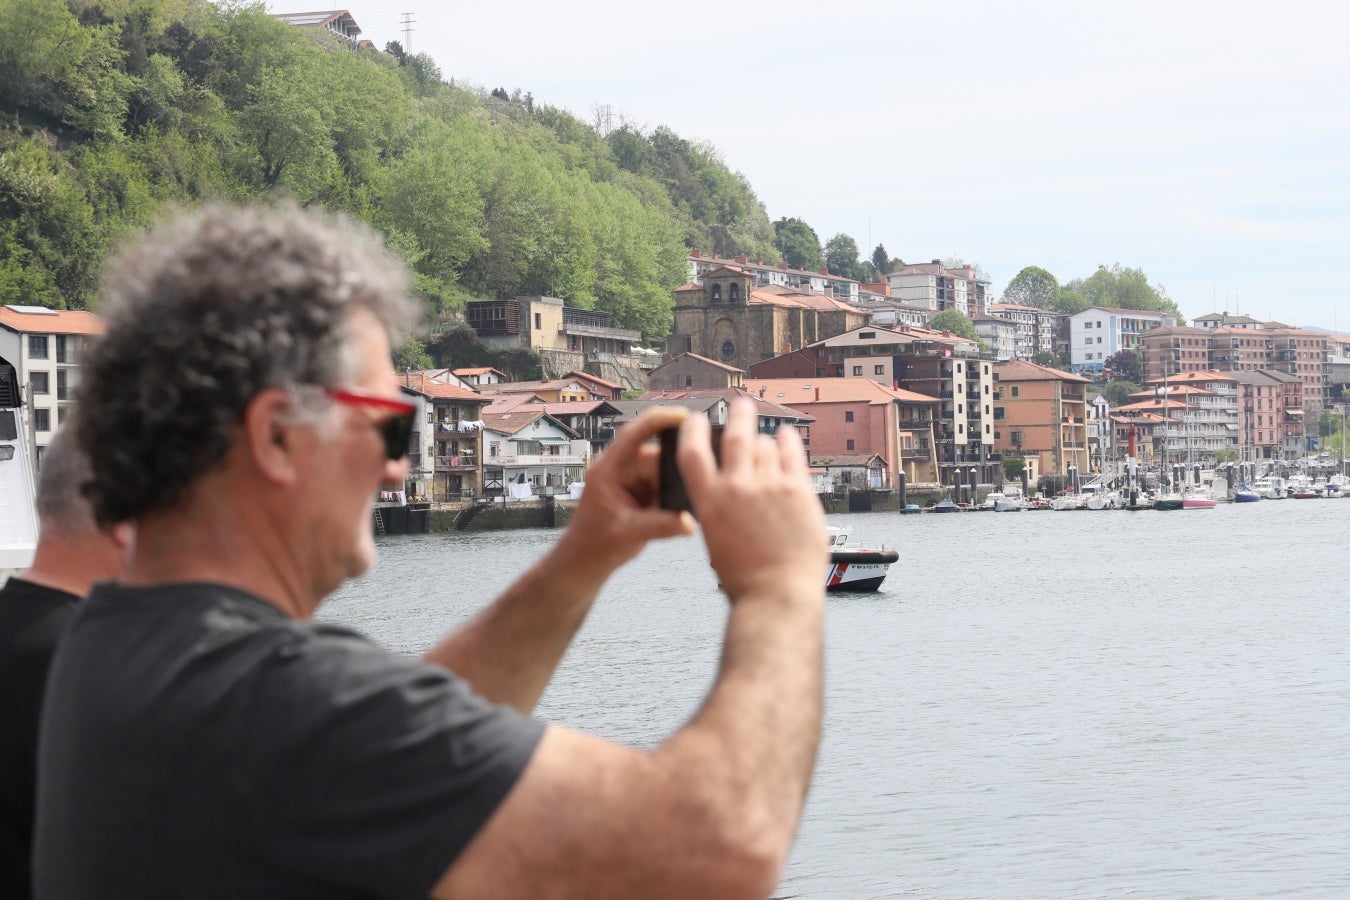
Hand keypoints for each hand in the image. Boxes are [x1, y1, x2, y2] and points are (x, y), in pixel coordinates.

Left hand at [556, 406, 694, 575]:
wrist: (584, 560)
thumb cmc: (594, 544)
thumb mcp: (628, 534)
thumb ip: (660, 526)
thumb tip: (690, 522)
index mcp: (608, 470)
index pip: (634, 434)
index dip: (659, 420)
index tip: (684, 416)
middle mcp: (619, 469)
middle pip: (656, 456)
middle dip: (674, 470)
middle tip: (690, 488)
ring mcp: (629, 479)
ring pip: (662, 471)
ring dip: (672, 487)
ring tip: (669, 509)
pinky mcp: (639, 490)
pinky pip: (662, 484)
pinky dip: (670, 496)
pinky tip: (674, 510)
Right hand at [677, 397, 825, 602]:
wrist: (777, 594)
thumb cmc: (745, 578)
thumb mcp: (715, 539)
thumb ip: (719, 508)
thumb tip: (728, 487)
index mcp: (709, 501)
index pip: (692, 450)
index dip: (693, 429)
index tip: (697, 420)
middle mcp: (737, 488)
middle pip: (736, 435)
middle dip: (739, 415)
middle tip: (741, 405)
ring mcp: (769, 487)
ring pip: (765, 445)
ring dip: (764, 438)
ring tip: (767, 434)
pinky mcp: (797, 491)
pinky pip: (792, 455)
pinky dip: (788, 441)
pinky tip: (787, 436)